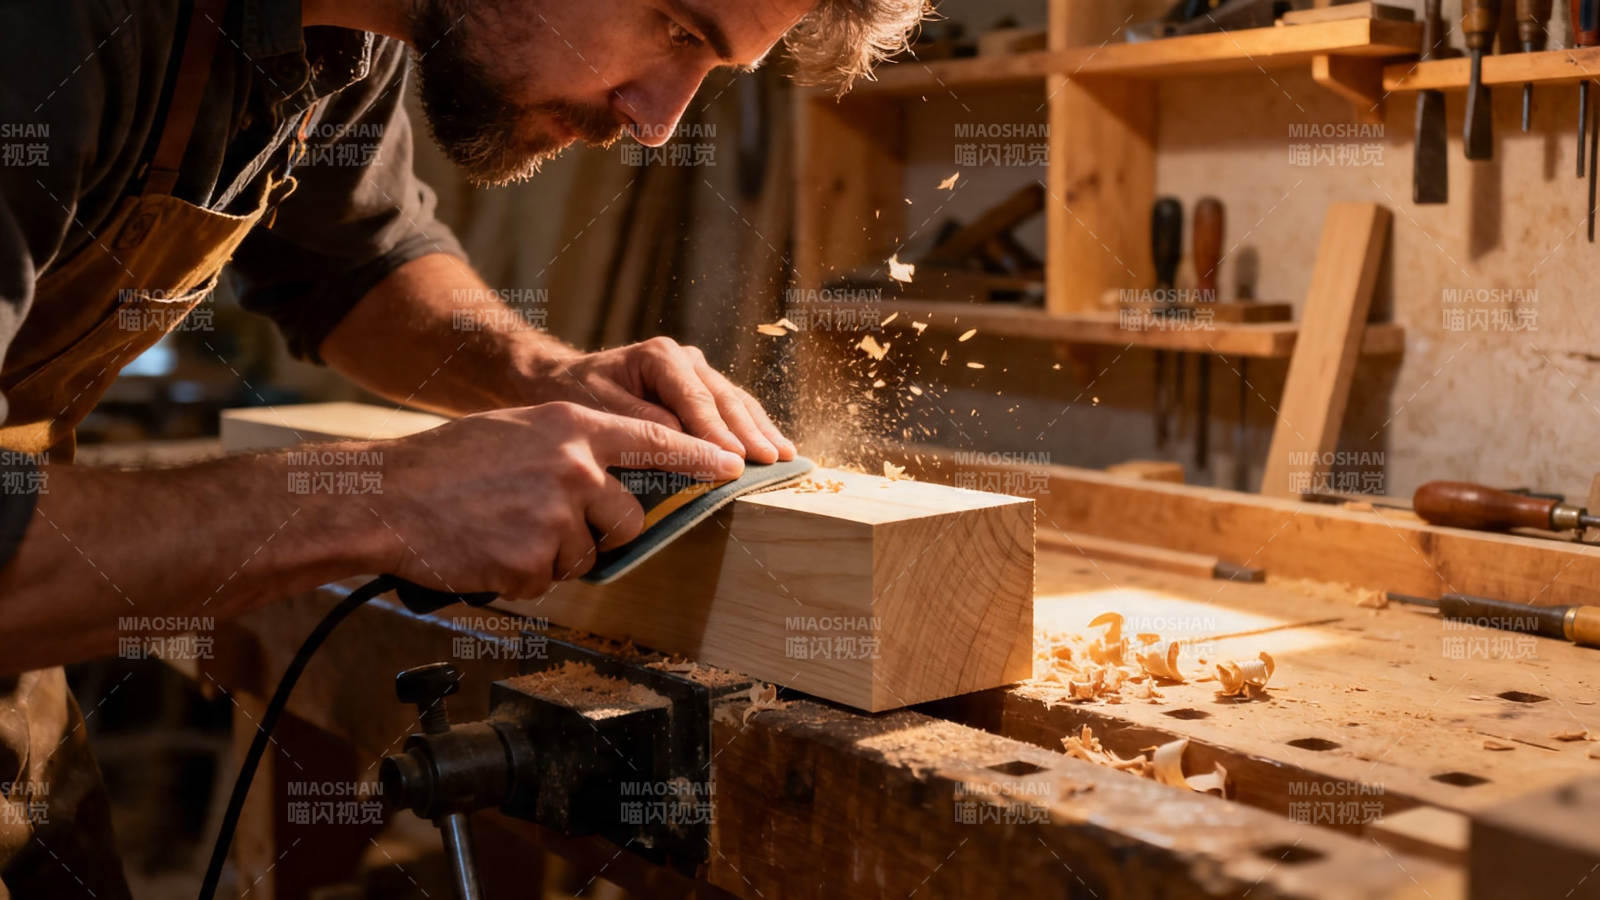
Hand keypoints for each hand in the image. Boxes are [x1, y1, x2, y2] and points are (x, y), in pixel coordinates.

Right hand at [372, 402, 743, 597]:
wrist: (384, 497)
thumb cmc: (446, 464)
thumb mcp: (519, 431)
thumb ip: (574, 447)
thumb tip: (617, 476)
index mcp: (572, 426)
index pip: (654, 442)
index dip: (698, 457)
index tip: (733, 466)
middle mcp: (574, 467)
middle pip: (629, 518)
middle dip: (602, 530)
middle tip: (544, 518)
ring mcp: (556, 515)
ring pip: (589, 553)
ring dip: (555, 552)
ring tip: (504, 528)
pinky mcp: (534, 560)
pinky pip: (551, 578)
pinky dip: (523, 573)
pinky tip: (488, 548)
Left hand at [528, 337, 796, 463]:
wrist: (565, 379)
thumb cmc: (576, 393)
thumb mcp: (598, 407)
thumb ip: (641, 421)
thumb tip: (683, 440)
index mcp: (659, 356)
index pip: (696, 399)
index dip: (718, 431)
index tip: (736, 459)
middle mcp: (685, 359)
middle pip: (724, 399)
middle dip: (749, 432)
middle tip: (771, 461)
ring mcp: (697, 371)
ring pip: (736, 401)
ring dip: (761, 430)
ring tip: (784, 456)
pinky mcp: (702, 389)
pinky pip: (732, 409)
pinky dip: (753, 429)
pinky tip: (774, 447)